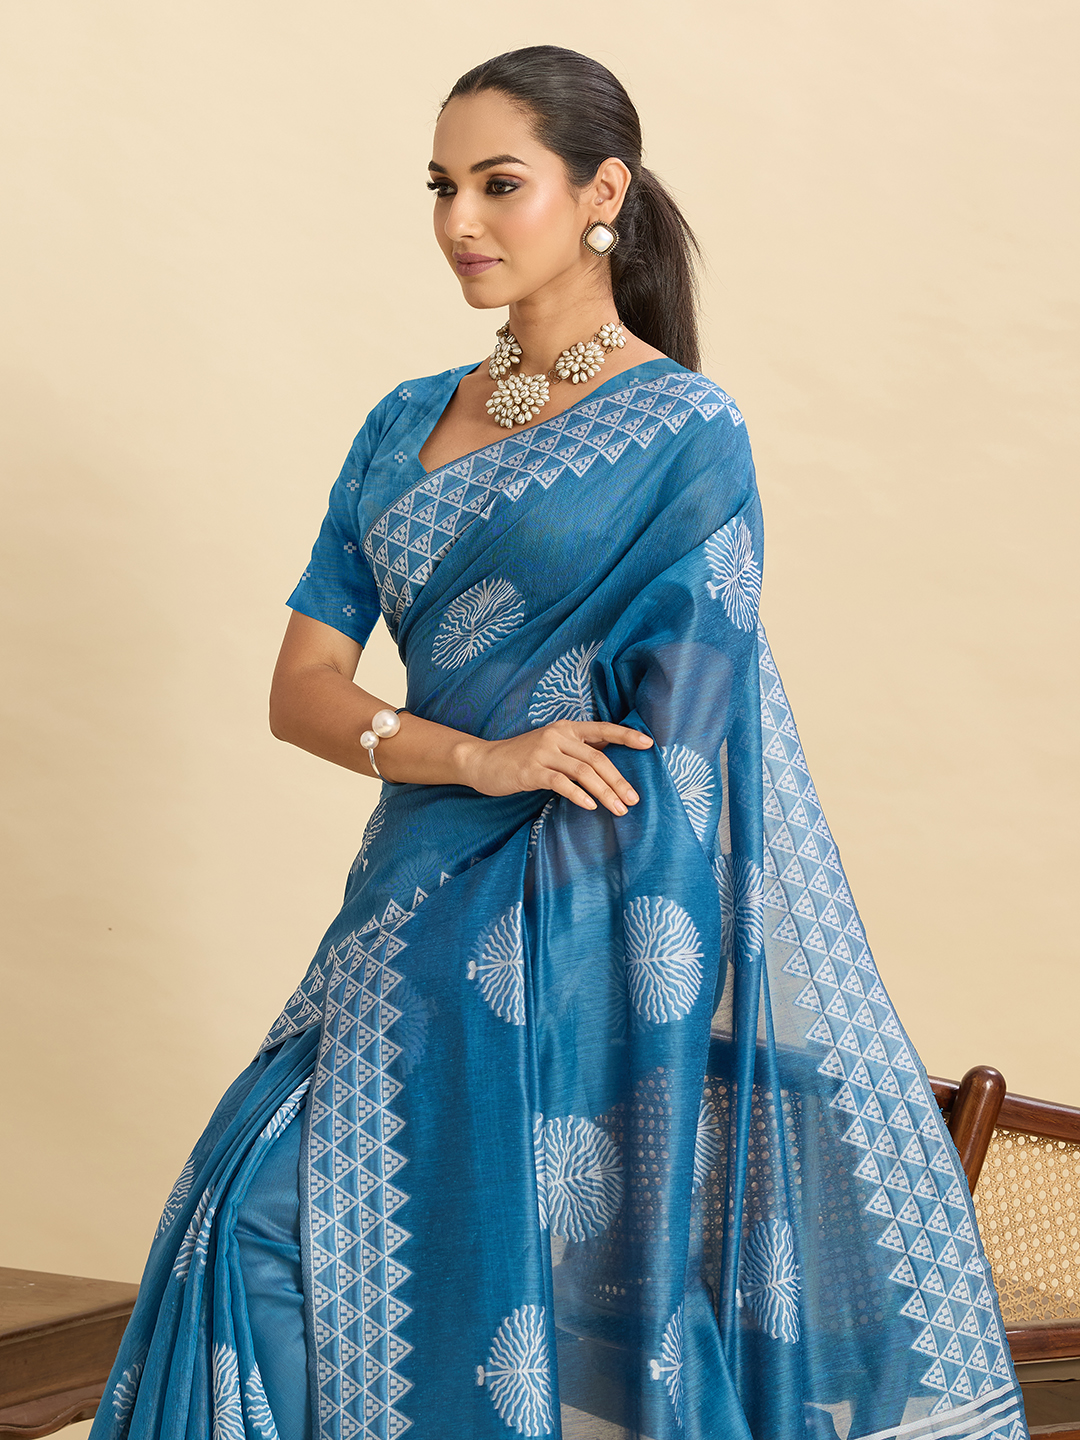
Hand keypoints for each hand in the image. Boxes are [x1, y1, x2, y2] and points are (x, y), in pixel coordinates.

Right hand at [458, 720, 652, 814]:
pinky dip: (578, 795)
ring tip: (619, 809)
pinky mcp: (531, 770)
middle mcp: (557, 735)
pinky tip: (590, 807)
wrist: (484, 761)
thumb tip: (610, 753)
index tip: (648, 744)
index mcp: (566, 728)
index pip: (602, 729)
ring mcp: (543, 752)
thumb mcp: (552, 746)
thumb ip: (578, 748)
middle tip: (634, 800)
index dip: (626, 735)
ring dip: (604, 792)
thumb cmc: (522, 757)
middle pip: (597, 758)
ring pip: (583, 772)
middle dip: (618, 780)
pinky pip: (561, 783)